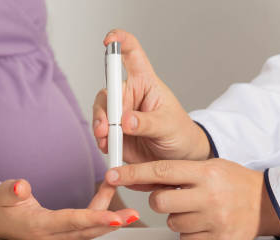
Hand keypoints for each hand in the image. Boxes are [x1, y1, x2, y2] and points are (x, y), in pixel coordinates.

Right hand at [0, 180, 138, 239]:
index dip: (95, 219)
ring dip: (109, 218)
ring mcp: (57, 236)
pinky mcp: (62, 232)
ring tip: (130, 208)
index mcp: (37, 226)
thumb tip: (21, 186)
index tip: (116, 218)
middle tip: (134, 215)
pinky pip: (84, 223)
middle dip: (112, 223)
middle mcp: (51, 235)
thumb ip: (10, 190)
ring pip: (88, 228)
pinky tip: (108, 195)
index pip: (71, 222)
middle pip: (87, 230)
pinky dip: (98, 211)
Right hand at [93, 29, 211, 162]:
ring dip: (100, 125)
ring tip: (106, 139)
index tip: (110, 41)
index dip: (120, 41)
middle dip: (104, 108)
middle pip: (109, 91)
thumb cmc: (179, 132)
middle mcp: (129, 94)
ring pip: (101, 112)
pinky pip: (101, 132)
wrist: (179, 157)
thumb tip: (125, 121)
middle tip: (106, 127)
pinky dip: (102, 140)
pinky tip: (108, 146)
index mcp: (145, 82)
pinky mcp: (115, 132)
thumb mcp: (168, 125)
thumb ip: (147, 123)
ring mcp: (120, 114)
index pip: (132, 54)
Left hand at [104, 159, 279, 239]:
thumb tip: (142, 179)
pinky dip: (189, 231)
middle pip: (160, 201)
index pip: (161, 171)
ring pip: (171, 222)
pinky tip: (203, 222)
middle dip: (159, 200)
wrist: (266, 203)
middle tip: (173, 197)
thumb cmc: (234, 182)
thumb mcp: (210, 167)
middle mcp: (208, 196)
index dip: (132, 173)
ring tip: (196, 209)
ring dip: (177, 217)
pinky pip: (185, 238)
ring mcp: (213, 220)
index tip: (111, 174)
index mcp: (205, 173)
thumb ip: (180, 172)